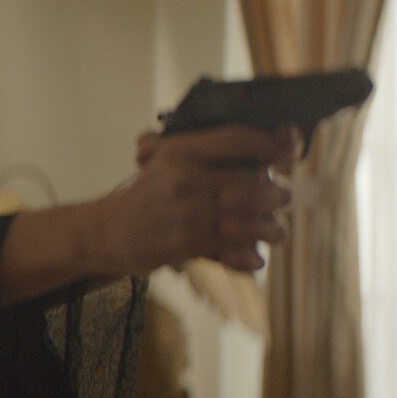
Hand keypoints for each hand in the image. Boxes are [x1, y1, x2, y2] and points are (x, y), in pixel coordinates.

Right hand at [81, 126, 295, 277]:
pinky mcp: (184, 243)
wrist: (106, 231)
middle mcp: (185, 177)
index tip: (291, 150)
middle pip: (248, 183)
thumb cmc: (144, 196)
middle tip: (284, 197)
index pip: (236, 139)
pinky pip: (228, 248)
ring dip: (269, 228)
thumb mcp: (164, 161)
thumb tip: (258, 160)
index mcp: (181, 150)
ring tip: (277, 231)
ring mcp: (186, 212)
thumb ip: (203, 155)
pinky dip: (247, 256)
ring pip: (244, 219)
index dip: (270, 143)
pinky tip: (257, 259)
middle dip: (275, 194)